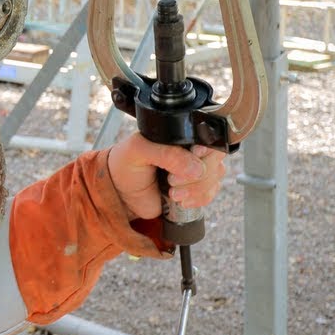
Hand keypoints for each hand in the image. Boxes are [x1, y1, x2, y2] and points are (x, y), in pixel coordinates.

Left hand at [106, 133, 226, 219]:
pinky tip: (180, 200)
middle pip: (215, 159)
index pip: (207, 137)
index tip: (194, 157)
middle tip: (171, 181)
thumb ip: (165, 154)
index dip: (206, 150)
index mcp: (179, 134)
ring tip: (171, 193)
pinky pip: (210, 194)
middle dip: (196, 175)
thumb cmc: (125, 165)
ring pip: (214, 178)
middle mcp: (191, 150)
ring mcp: (195, 170)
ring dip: (195, 189)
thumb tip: (195, 167)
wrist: (119, 192)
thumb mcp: (138, 151)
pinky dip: (197, 199)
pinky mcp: (194, 189)